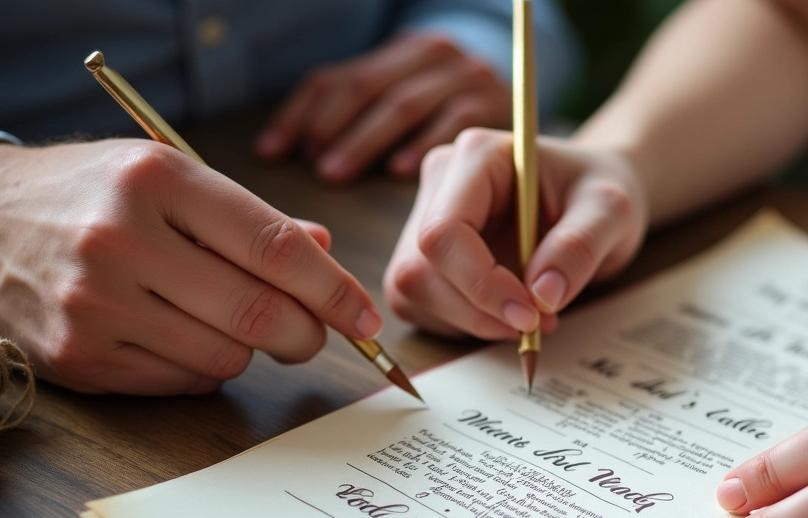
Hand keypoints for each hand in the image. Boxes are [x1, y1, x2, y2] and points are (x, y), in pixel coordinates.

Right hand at [0, 140, 381, 394]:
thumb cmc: (95, 196)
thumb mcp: (170, 178)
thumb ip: (253, 219)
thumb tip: (326, 255)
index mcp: (157, 180)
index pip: (275, 249)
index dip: (335, 291)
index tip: (367, 318)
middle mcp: (122, 240)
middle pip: (260, 315)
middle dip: (306, 335)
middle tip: (312, 334)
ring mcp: (95, 305)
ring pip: (227, 357)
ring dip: (248, 350)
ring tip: (220, 318)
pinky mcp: (80, 358)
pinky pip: (183, 382)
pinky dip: (202, 367)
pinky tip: (176, 334)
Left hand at [255, 33, 510, 182]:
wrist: (534, 100)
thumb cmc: (454, 115)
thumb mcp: (410, 101)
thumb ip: (363, 117)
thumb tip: (291, 151)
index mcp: (397, 54)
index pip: (336, 76)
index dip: (299, 113)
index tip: (272, 151)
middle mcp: (431, 54)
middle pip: (366, 85)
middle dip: (332, 126)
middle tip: (312, 167)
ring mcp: (464, 75)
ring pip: (402, 102)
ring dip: (364, 139)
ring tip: (335, 173)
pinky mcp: (494, 101)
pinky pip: (450, 120)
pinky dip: (420, 144)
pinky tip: (397, 171)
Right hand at [384, 128, 646, 339]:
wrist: (591, 202)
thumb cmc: (598, 194)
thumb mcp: (610, 212)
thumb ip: (580, 247)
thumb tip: (542, 295)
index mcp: (478, 157)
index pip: (444, 231)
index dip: (480, 284)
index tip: (529, 314)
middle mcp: (441, 182)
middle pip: (420, 267)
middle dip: (477, 311)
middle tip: (536, 323)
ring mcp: (425, 218)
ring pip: (414, 291)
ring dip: (471, 321)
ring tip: (529, 317)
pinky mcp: (425, 255)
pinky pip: (419, 305)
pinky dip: (463, 324)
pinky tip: (504, 313)